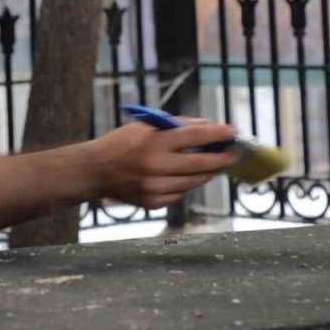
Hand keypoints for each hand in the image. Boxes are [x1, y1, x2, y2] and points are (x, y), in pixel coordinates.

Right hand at [87, 120, 236, 209]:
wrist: (95, 171)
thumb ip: (177, 126)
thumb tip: (209, 127)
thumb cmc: (122, 143)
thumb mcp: (146, 126)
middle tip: (233, 154)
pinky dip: (187, 185)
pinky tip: (187, 177)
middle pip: (200, 163)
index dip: (217, 133)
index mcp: (154, 142)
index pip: (195, 135)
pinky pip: (180, 194)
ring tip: (215, 165)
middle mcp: (155, 166)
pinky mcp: (153, 203)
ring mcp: (154, 187)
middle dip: (221, 158)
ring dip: (208, 172)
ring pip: (194, 182)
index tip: (233, 131)